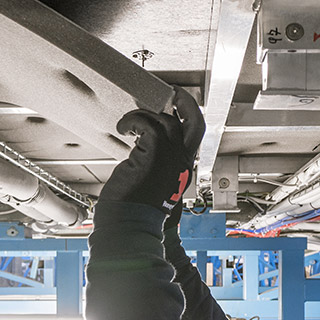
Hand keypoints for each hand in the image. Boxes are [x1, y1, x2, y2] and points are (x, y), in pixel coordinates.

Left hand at [102, 89, 204, 212]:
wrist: (129, 228)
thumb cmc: (137, 215)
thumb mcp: (155, 191)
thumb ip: (157, 172)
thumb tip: (144, 156)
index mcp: (183, 171)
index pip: (194, 139)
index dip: (185, 121)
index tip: (174, 111)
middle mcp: (181, 163)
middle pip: (196, 123)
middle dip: (186, 103)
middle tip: (173, 92)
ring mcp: (170, 158)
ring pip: (167, 120)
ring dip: (146, 115)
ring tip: (131, 122)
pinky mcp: (153, 154)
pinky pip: (147, 124)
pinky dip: (132, 121)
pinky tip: (123, 128)